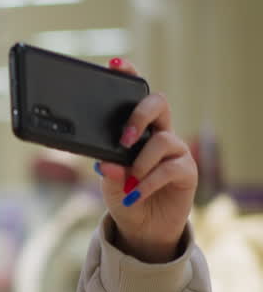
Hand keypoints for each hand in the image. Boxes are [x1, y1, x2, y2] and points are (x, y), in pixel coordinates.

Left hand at [94, 58, 197, 262]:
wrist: (141, 227)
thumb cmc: (124, 195)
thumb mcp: (107, 182)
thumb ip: (106, 170)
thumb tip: (104, 162)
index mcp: (138, 130)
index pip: (137, 96)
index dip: (130, 76)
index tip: (116, 64)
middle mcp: (159, 134)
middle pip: (159, 104)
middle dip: (140, 115)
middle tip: (124, 138)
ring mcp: (175, 151)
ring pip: (163, 140)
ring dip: (141, 161)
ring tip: (129, 180)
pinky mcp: (187, 172)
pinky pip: (169, 169)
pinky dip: (148, 182)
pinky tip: (136, 193)